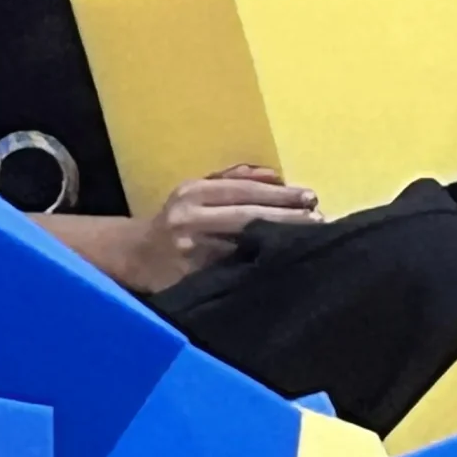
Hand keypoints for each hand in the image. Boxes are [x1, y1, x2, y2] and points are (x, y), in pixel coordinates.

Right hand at [120, 164, 322, 294]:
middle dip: (287, 219)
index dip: (279, 194)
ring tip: (309, 242)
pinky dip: (260, 269)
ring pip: (244, 248)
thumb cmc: (176, 219)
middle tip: (319, 220)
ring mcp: (191, 253)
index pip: (243, 190)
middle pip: (248, 217)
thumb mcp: (196, 191)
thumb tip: (275, 175)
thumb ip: (233, 179)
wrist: (137, 255)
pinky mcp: (193, 280)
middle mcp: (189, 220)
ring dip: (278, 246)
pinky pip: (234, 273)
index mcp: (192, 192)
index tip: (310, 197)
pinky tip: (282, 268)